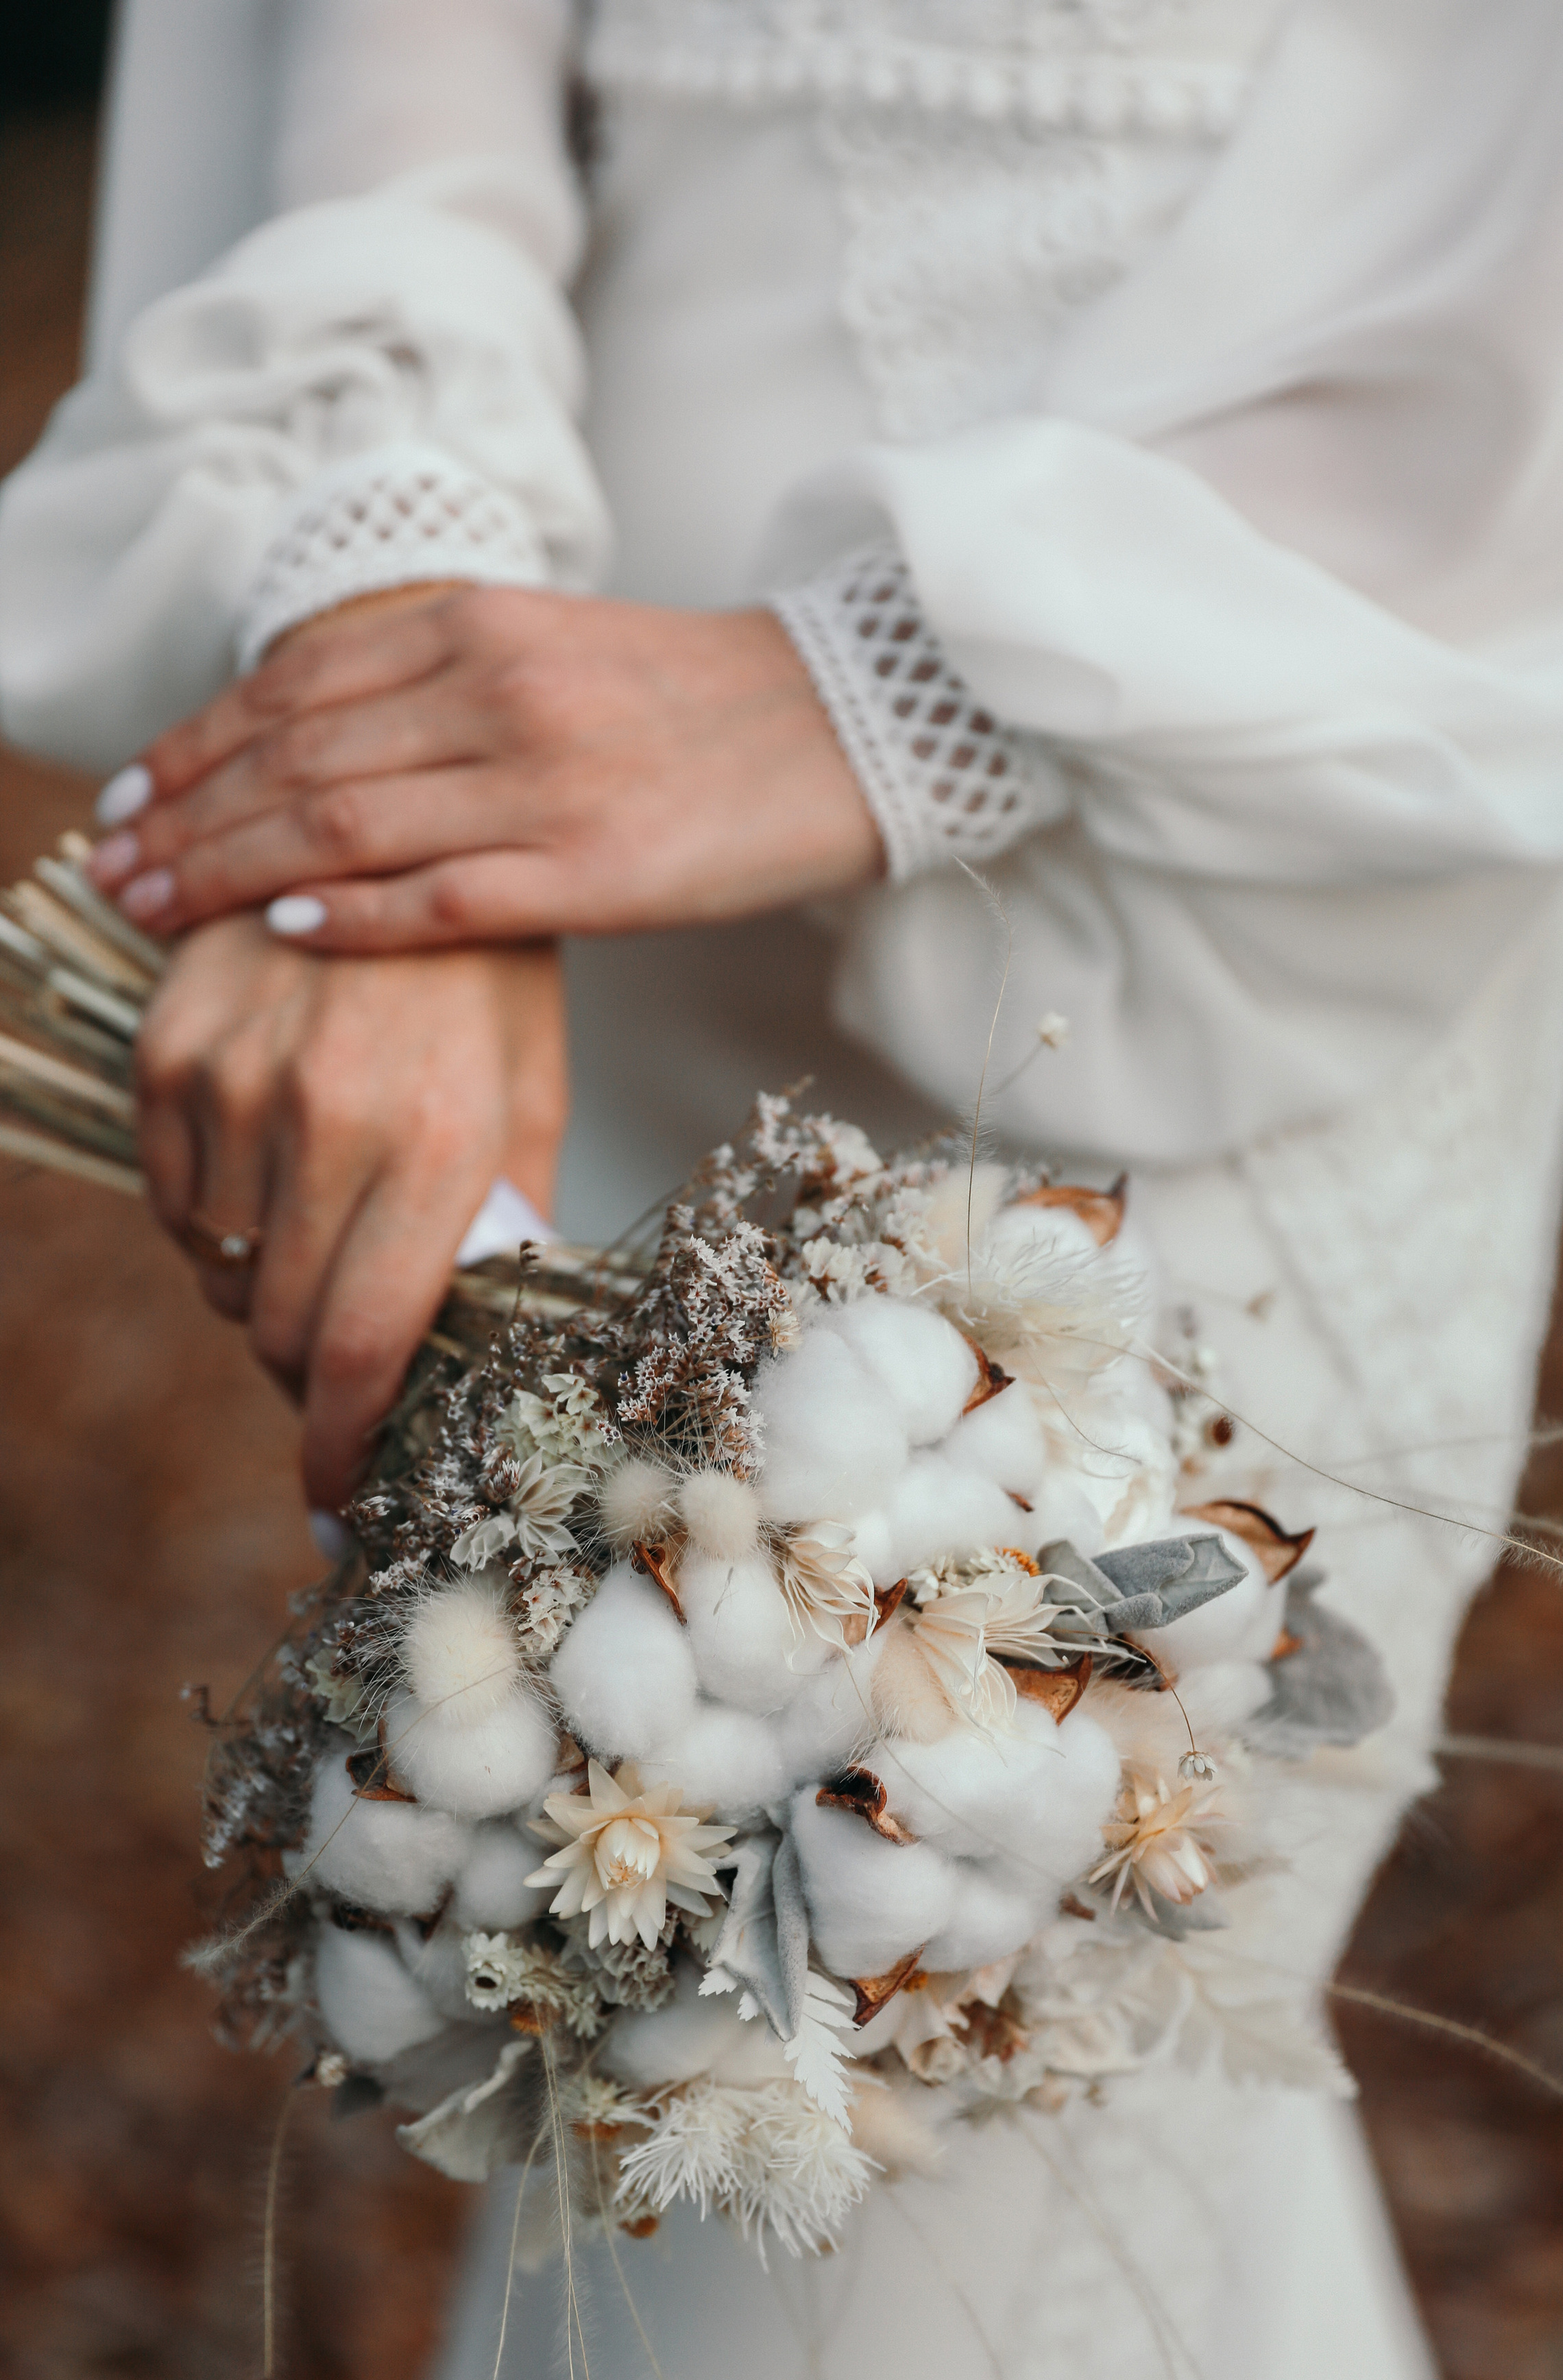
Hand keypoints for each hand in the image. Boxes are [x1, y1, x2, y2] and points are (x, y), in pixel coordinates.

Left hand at [87, 586, 883, 950]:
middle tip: (112, 871)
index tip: (130, 800)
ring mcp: (544, 781)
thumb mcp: (558, 650)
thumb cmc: (702, 702)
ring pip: (344, 824)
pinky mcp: (596, 868)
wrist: (856, 720)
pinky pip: (444, 897)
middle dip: (186, 819)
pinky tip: (285, 928)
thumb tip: (329, 739)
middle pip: (294, 758)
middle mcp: (496, 690)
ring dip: (232, 871)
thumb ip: (446, 680)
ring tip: (160, 907)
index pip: (293, 686)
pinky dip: (356, 914)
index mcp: (481, 625)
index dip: (194, 745)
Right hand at [134, 914, 566, 1505]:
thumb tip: (475, 1354)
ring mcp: (235, 1084)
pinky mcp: (169, 1050)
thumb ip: (501, 1228)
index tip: (336, 1506)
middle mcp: (330, 1122)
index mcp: (442, 1147)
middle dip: (307, 1375)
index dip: (340, 1448)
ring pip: (220, 1270)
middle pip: (279, 1329)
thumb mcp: (529, 1098)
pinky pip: (173, 1196)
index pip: (363, 1348)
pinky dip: (216, 1214)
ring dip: (263, 1286)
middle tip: (341, 1365)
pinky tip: (268, 1165)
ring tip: (318, 1228)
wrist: (395, 826)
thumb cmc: (486, 978)